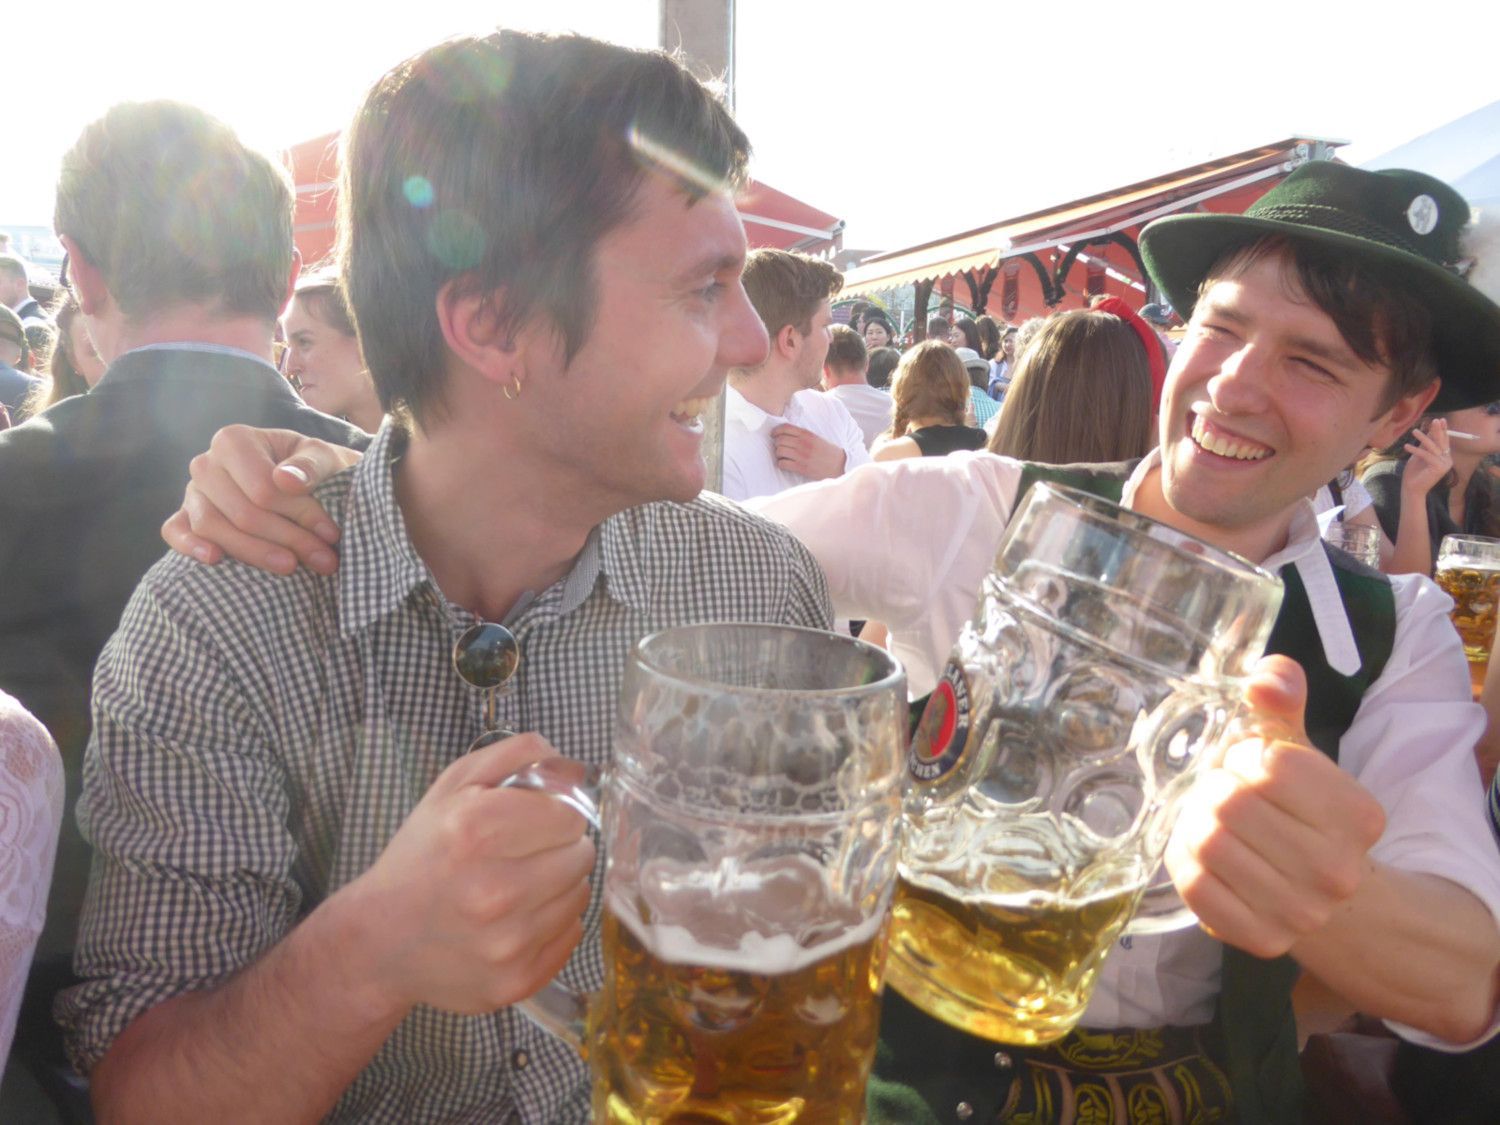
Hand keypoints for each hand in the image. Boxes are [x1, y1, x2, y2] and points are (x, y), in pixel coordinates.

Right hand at [161, 425, 361, 575]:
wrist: (305, 480)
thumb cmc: (314, 468)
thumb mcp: (325, 458)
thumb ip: (311, 465)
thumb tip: (286, 480)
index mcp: (234, 441)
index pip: (263, 488)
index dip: (300, 514)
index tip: (331, 534)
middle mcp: (207, 463)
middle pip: (242, 512)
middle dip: (287, 539)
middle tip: (324, 560)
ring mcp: (192, 491)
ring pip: (212, 527)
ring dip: (255, 552)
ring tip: (291, 567)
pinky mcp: (185, 516)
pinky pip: (175, 531)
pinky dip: (190, 546)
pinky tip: (215, 560)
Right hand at [344, 734, 594, 1014]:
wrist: (380, 941)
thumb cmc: (422, 856)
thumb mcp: (454, 786)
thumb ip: (517, 755)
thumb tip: (575, 764)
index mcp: (474, 832)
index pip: (569, 815)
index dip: (555, 813)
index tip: (535, 821)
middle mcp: (492, 891)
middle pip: (581, 854)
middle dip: (559, 848)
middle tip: (523, 854)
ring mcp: (506, 943)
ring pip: (580, 895)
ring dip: (559, 885)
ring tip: (518, 885)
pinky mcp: (516, 981)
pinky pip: (571, 935)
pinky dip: (553, 923)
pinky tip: (518, 919)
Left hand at [770, 423, 845, 479]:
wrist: (838, 465)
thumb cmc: (826, 451)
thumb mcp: (815, 438)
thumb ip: (802, 435)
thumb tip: (784, 434)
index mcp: (807, 434)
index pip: (785, 428)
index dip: (776, 431)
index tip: (773, 434)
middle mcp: (803, 443)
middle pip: (780, 440)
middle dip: (777, 443)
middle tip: (780, 447)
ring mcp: (801, 456)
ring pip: (779, 451)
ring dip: (778, 454)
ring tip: (783, 456)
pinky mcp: (801, 467)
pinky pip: (782, 463)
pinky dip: (781, 464)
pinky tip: (786, 464)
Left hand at [1165, 656, 1386, 959]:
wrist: (1321, 894)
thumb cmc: (1298, 808)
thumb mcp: (1296, 747)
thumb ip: (1282, 697)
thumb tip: (1266, 680)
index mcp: (1356, 814)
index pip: (1267, 765)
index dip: (1241, 758)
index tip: (1246, 766)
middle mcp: (1337, 869)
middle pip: (1229, 805)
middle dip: (1211, 789)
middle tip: (1219, 794)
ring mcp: (1302, 912)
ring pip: (1205, 844)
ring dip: (1192, 822)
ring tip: (1208, 820)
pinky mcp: (1263, 940)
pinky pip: (1194, 887)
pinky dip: (1183, 861)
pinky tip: (1199, 853)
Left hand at [1401, 418, 1452, 497]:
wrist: (1411, 489)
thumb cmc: (1414, 473)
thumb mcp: (1420, 455)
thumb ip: (1425, 445)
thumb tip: (1429, 430)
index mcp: (1445, 457)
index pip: (1444, 441)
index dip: (1443, 430)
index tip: (1440, 420)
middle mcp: (1447, 460)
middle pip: (1442, 442)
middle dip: (1437, 430)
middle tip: (1434, 420)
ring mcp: (1445, 464)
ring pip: (1433, 447)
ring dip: (1423, 438)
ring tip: (1414, 430)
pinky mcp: (1439, 468)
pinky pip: (1426, 455)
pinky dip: (1416, 450)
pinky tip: (1406, 446)